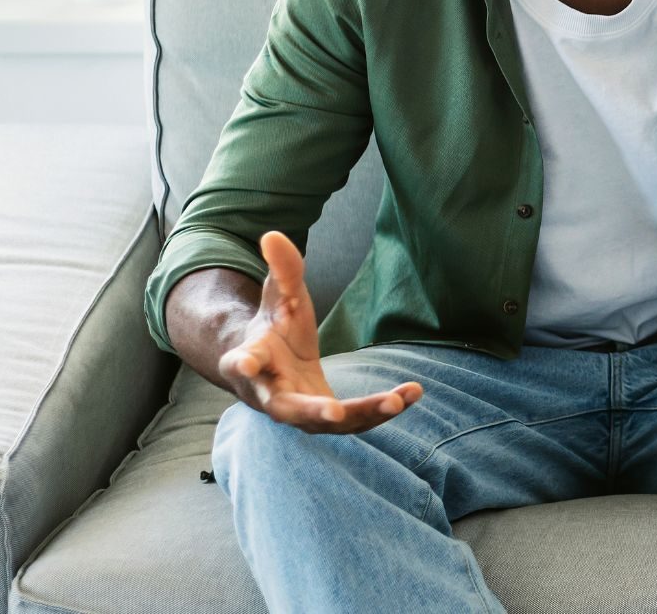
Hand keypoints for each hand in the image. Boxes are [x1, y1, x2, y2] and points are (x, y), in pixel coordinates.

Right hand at [217, 231, 422, 433]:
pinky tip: (413, 392)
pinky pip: (355, 420)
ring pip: (328, 422)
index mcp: (251, 361)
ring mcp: (299, 412)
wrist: (273, 364)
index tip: (245, 362)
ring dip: (363, 414)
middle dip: (310, 411)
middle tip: (333, 412)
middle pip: (286, 409)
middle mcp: (270, 394)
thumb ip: (281, 269)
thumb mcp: (280, 295)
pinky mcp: (326, 419)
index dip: (243, 363)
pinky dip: (382, 409)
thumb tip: (273, 233)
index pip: (242, 363)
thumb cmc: (275, 327)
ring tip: (397, 400)